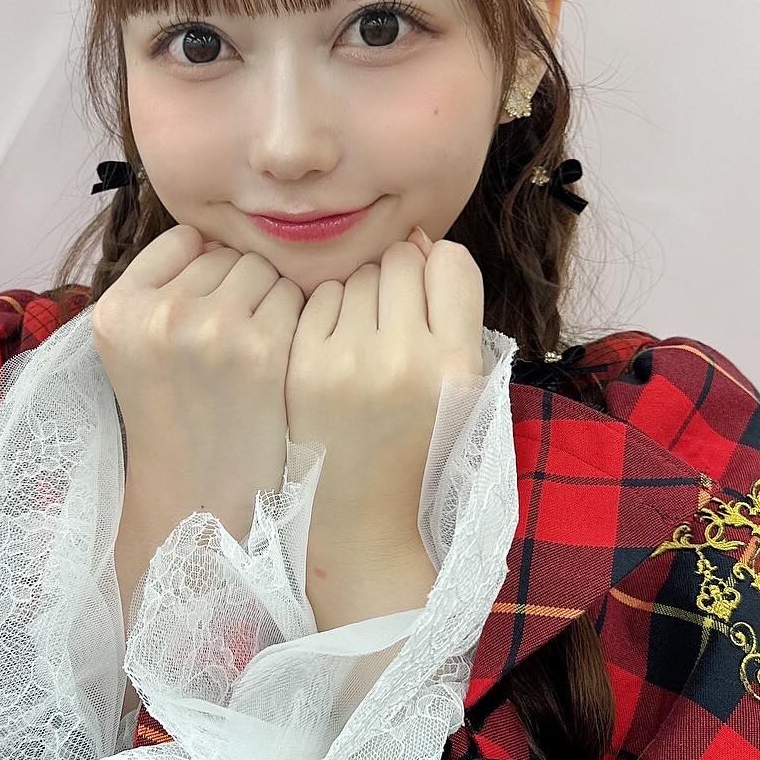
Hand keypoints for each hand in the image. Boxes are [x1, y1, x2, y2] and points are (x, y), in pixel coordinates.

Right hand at [91, 224, 305, 542]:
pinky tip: (275, 364)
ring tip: (248, 354)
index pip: (184, 240)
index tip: (200, 317)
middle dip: (237, 288)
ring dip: (269, 302)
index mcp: (116, 310)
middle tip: (226, 346)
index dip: (203, 273)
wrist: (203, 495)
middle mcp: (158, 314)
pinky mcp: (261, 350)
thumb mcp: (138, 347)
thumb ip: (162, 284)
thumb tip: (220, 230)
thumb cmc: (178, 413)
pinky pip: (294, 299)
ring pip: (264, 270)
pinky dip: (294, 324)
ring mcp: (211, 329)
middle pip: (226, 254)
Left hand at [285, 226, 486, 558]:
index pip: (449, 260)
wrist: (359, 521)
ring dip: (360, 295)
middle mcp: (403, 358)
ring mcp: (345, 362)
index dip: (437, 271)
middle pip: (401, 259)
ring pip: (357, 274)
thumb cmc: (417, 446)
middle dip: (397, 280)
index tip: (429, 299)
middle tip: (391, 325)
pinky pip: (318, 299)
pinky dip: (325, 316)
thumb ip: (448, 312)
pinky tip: (332, 354)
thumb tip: (415, 239)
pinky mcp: (300, 367)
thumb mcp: (459, 387)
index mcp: (456, 363)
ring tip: (362, 346)